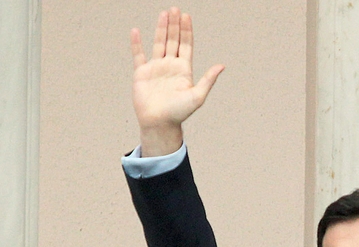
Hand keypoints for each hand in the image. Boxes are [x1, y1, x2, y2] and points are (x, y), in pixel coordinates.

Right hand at [130, 7, 223, 155]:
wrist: (159, 122)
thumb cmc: (179, 112)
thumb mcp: (197, 96)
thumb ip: (208, 79)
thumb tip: (222, 65)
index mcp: (184, 70)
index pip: (186, 45)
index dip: (186, 31)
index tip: (186, 16)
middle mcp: (170, 66)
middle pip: (173, 40)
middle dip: (175, 25)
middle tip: (175, 9)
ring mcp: (156, 68)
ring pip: (159, 43)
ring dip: (161, 29)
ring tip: (163, 14)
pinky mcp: (141, 73)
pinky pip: (138, 55)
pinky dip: (136, 43)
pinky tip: (136, 31)